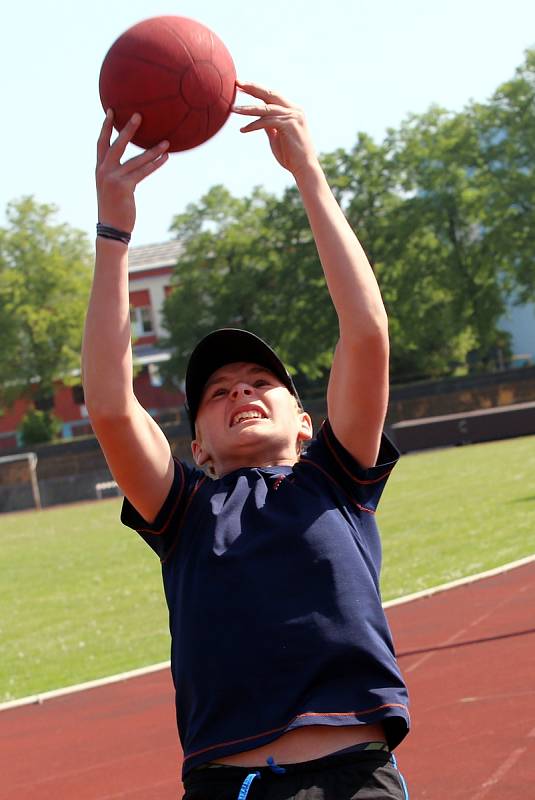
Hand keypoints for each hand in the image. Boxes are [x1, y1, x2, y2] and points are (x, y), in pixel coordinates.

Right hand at [95, 110, 168, 231]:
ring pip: (136, 160)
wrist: (111, 229)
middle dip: (128, 129)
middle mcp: (104, 171)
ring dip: (153, 150)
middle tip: (139, 115)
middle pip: (116, 145)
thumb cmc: (114, 210)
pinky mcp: (124, 187)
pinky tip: (166, 158)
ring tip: (167, 141)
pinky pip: (143, 172)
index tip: (111, 111)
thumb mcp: (110, 189)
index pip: (101, 143)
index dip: (106, 127)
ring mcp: (113, 179)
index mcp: (99, 169)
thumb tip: (131, 166)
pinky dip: (156, 164)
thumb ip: (117, 174)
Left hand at [233, 81, 318, 178]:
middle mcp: (294, 109)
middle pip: (269, 94)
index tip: (241, 86)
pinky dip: (253, 125)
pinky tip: (242, 130)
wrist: (304, 168)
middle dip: (252, 87)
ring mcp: (292, 116)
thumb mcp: (277, 137)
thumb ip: (269, 126)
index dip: (256, 90)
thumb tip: (257, 119)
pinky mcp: (289, 125)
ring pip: (266, 108)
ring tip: (233, 109)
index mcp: (292, 110)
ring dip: (248, 108)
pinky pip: (266, 122)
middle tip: (237, 82)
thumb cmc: (291, 156)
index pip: (272, 95)